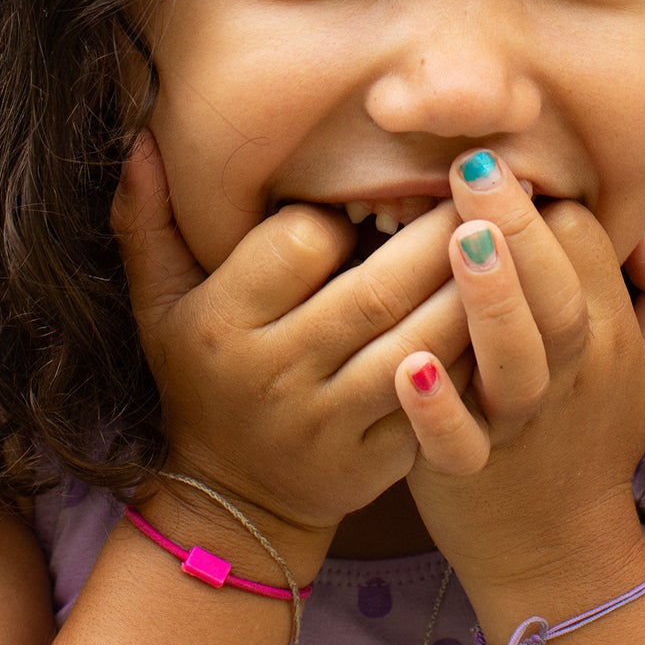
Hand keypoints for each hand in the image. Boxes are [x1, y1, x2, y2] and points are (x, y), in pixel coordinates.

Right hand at [110, 130, 475, 572]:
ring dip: (471, 288)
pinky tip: (503, 312)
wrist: (231, 504)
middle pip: (375, 289)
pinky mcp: (375, 463)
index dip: (341, 213)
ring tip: (506, 238)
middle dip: (436, 234)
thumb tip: (137, 140)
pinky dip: (476, 354)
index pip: (299, 244)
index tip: (366, 199)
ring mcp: (328, 425)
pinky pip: (440, 400)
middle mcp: (272, 376)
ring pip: (420, 342)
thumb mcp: (156, 304)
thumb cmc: (200, 377)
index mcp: (220, 324)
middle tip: (481, 186)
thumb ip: (146, 221)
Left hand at [392, 150, 644, 595]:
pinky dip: (433, 408)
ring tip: (460, 240)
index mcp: (610, 333)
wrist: (559, 547)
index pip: (586, 245)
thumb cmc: (597, 427)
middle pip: (558, 291)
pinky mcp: (465, 469)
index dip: (544, 199)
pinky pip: (455, 442)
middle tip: (474, 166)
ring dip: (489, 299)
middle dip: (519, 224)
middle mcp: (569, 372)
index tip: (499, 160)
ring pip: (515, 358)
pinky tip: (409, 365)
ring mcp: (517, 422)